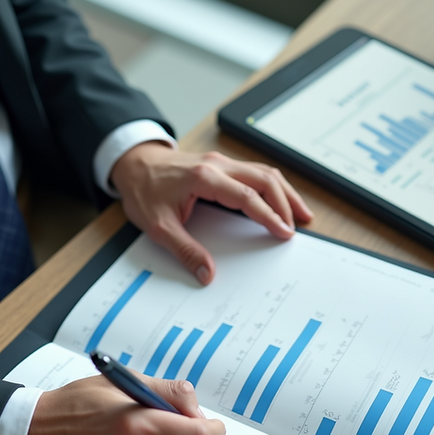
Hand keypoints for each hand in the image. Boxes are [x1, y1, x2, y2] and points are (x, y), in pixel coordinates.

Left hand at [111, 142, 313, 284]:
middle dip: (286, 202)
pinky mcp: (221, 164)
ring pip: (263, 171)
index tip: (284, 232)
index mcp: (203, 178)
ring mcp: (220, 161)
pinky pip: (254, 171)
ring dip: (284, 192)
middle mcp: (217, 165)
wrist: (133, 164)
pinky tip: (279, 198)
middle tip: (299, 225)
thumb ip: (185, 251)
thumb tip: (206, 273)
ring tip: (300, 213)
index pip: (246, 196)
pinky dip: (272, 185)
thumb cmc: (143, 190)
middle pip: (264, 179)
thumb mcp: (158, 226)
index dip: (269, 215)